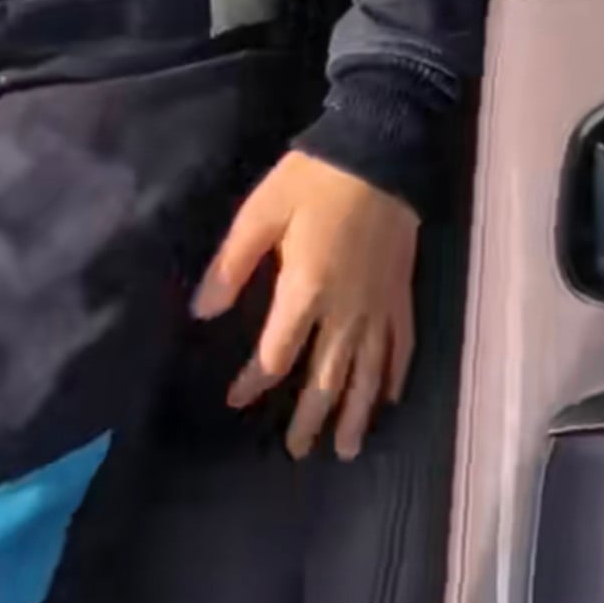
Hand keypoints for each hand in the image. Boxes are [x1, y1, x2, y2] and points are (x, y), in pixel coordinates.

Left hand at [193, 151, 418, 460]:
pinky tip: (391, 398)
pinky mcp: (401, 292)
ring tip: (346, 449)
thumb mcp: (261, 213)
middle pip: (326, 377)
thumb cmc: (314, 180)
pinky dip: (395, 375)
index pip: (276, 355)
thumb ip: (230, 266)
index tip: (235, 400)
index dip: (255, 382)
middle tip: (298, 451)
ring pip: (367, 372)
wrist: (381, 151)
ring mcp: (378, 305)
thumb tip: (201, 314)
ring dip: (356, 413)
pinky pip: (401, 345)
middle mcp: (345, 311)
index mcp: (305, 292)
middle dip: (310, 417)